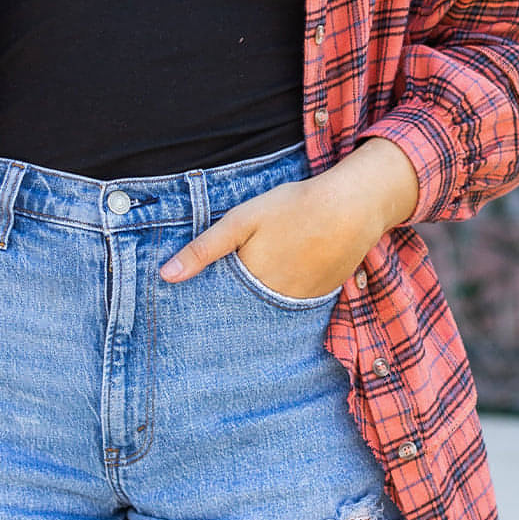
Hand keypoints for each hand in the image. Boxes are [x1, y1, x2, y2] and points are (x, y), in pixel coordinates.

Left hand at [158, 139, 419, 294]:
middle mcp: (275, 303)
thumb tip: (165, 276)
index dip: (207, 305)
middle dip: (230, 310)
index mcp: (250, 285)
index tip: (190, 309)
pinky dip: (285, 297)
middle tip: (222, 300)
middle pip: (244, 312)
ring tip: (252, 288)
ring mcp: (302, 304)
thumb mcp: (242, 220)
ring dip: (258, 306)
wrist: (352, 207)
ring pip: (270, 311)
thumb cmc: (293, 207)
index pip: (219, 307)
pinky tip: (284, 278)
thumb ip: (204, 248)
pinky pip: (295, 305)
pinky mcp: (322, 298)